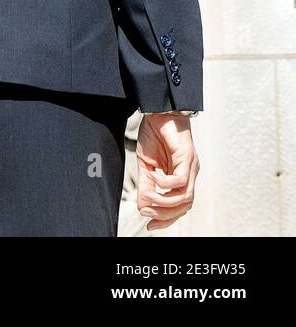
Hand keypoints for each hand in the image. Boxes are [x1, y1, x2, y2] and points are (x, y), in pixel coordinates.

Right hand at [135, 113, 199, 229]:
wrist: (158, 110)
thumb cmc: (155, 134)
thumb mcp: (146, 164)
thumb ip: (146, 184)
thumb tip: (142, 206)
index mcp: (181, 176)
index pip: (180, 206)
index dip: (166, 218)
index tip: (150, 225)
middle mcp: (190, 174)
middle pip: (184, 206)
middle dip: (164, 214)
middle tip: (146, 211)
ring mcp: (191, 166)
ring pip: (185, 197)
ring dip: (164, 201)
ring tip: (147, 195)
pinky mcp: (187, 157)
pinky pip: (180, 179)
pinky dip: (164, 184)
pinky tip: (153, 178)